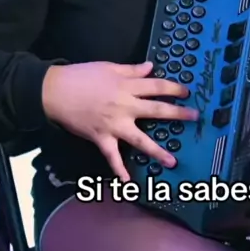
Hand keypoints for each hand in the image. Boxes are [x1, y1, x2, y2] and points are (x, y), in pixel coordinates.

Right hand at [42, 61, 197, 181]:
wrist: (55, 91)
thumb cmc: (81, 76)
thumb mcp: (109, 67)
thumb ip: (132, 70)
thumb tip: (150, 67)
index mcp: (127, 87)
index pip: (157, 87)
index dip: (174, 89)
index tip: (187, 92)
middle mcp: (125, 106)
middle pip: (156, 110)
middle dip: (178, 114)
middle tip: (195, 118)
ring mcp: (114, 125)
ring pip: (140, 140)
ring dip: (158, 151)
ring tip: (173, 161)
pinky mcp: (101, 138)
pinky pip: (112, 157)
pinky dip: (119, 170)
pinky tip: (128, 183)